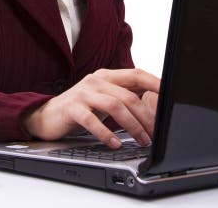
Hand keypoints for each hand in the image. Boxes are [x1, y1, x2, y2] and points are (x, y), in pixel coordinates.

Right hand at [22, 68, 160, 148]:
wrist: (47, 115)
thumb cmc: (80, 108)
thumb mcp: (104, 99)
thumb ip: (125, 97)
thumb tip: (155, 105)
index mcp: (107, 76)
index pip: (136, 74)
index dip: (155, 83)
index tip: (170, 95)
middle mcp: (96, 81)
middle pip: (128, 95)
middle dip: (146, 116)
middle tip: (156, 133)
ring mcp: (83, 93)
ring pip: (114, 106)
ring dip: (132, 126)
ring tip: (142, 140)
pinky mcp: (71, 108)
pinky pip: (92, 120)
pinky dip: (106, 133)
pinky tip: (115, 143)